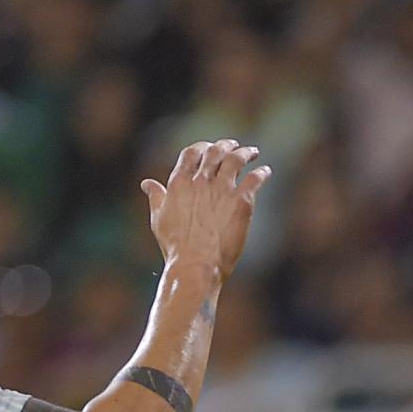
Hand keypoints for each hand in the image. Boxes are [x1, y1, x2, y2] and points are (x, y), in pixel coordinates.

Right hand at [142, 139, 271, 280]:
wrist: (195, 266)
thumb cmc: (175, 247)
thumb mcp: (159, 219)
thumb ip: (156, 197)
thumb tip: (146, 183)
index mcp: (179, 183)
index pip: (191, 153)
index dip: (202, 147)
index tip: (209, 148)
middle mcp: (200, 181)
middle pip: (215, 151)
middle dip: (225, 145)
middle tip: (234, 146)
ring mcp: (222, 190)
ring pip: (236, 159)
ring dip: (245, 152)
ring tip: (253, 152)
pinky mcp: (242, 202)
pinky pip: (254, 179)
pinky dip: (262, 172)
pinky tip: (266, 172)